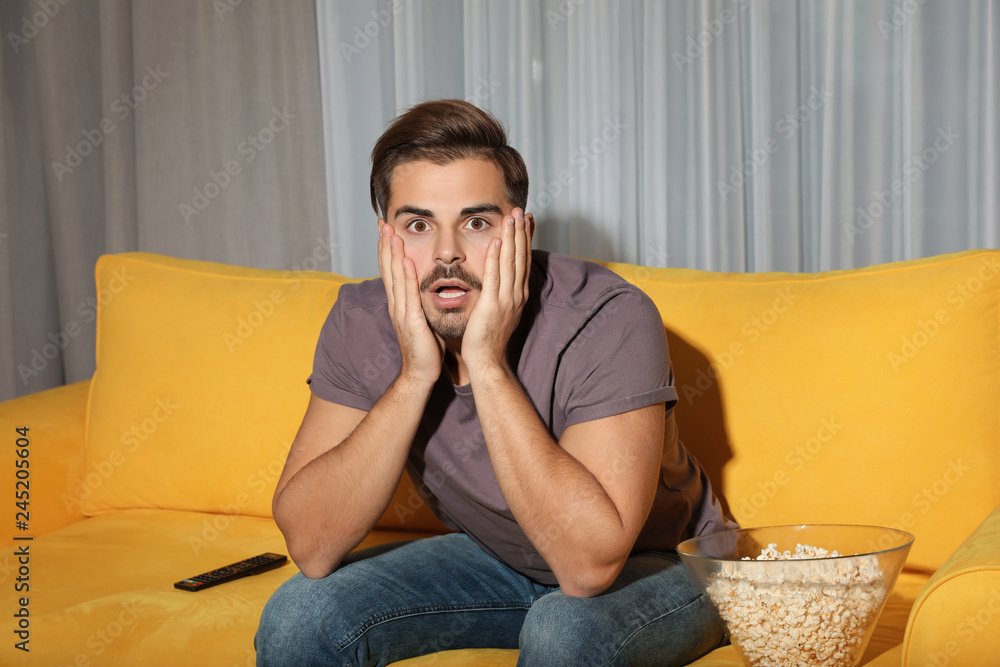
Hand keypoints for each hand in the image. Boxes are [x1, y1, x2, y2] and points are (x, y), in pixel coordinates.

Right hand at [377, 221, 444, 385]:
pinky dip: (407, 277)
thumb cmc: (425, 348)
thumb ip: (420, 302)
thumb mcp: (422, 318)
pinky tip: (407, 262)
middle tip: (383, 222)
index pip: (392, 270)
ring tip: (391, 234)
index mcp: (399, 303)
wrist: (420, 373)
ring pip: (396, 278)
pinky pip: (409, 295)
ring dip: (393, 255)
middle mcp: (396, 304)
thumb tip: (426, 288)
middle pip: (388, 269)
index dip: (388, 249)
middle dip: (385, 245)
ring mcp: (402, 312)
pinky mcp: (411, 321)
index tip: (387, 229)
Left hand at [462, 208, 533, 373]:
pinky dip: (496, 258)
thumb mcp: (501, 311)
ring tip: (512, 217)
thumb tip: (503, 280)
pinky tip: (497, 241)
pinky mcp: (492, 304)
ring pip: (511, 263)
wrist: (487, 360)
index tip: (527, 220)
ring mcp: (506, 299)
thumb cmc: (489, 338)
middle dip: (521, 232)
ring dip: (512, 238)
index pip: (524, 261)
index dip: (526, 239)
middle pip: (521, 257)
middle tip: (521, 210)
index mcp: (518, 295)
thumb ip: (502, 293)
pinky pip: (495, 277)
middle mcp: (516, 294)